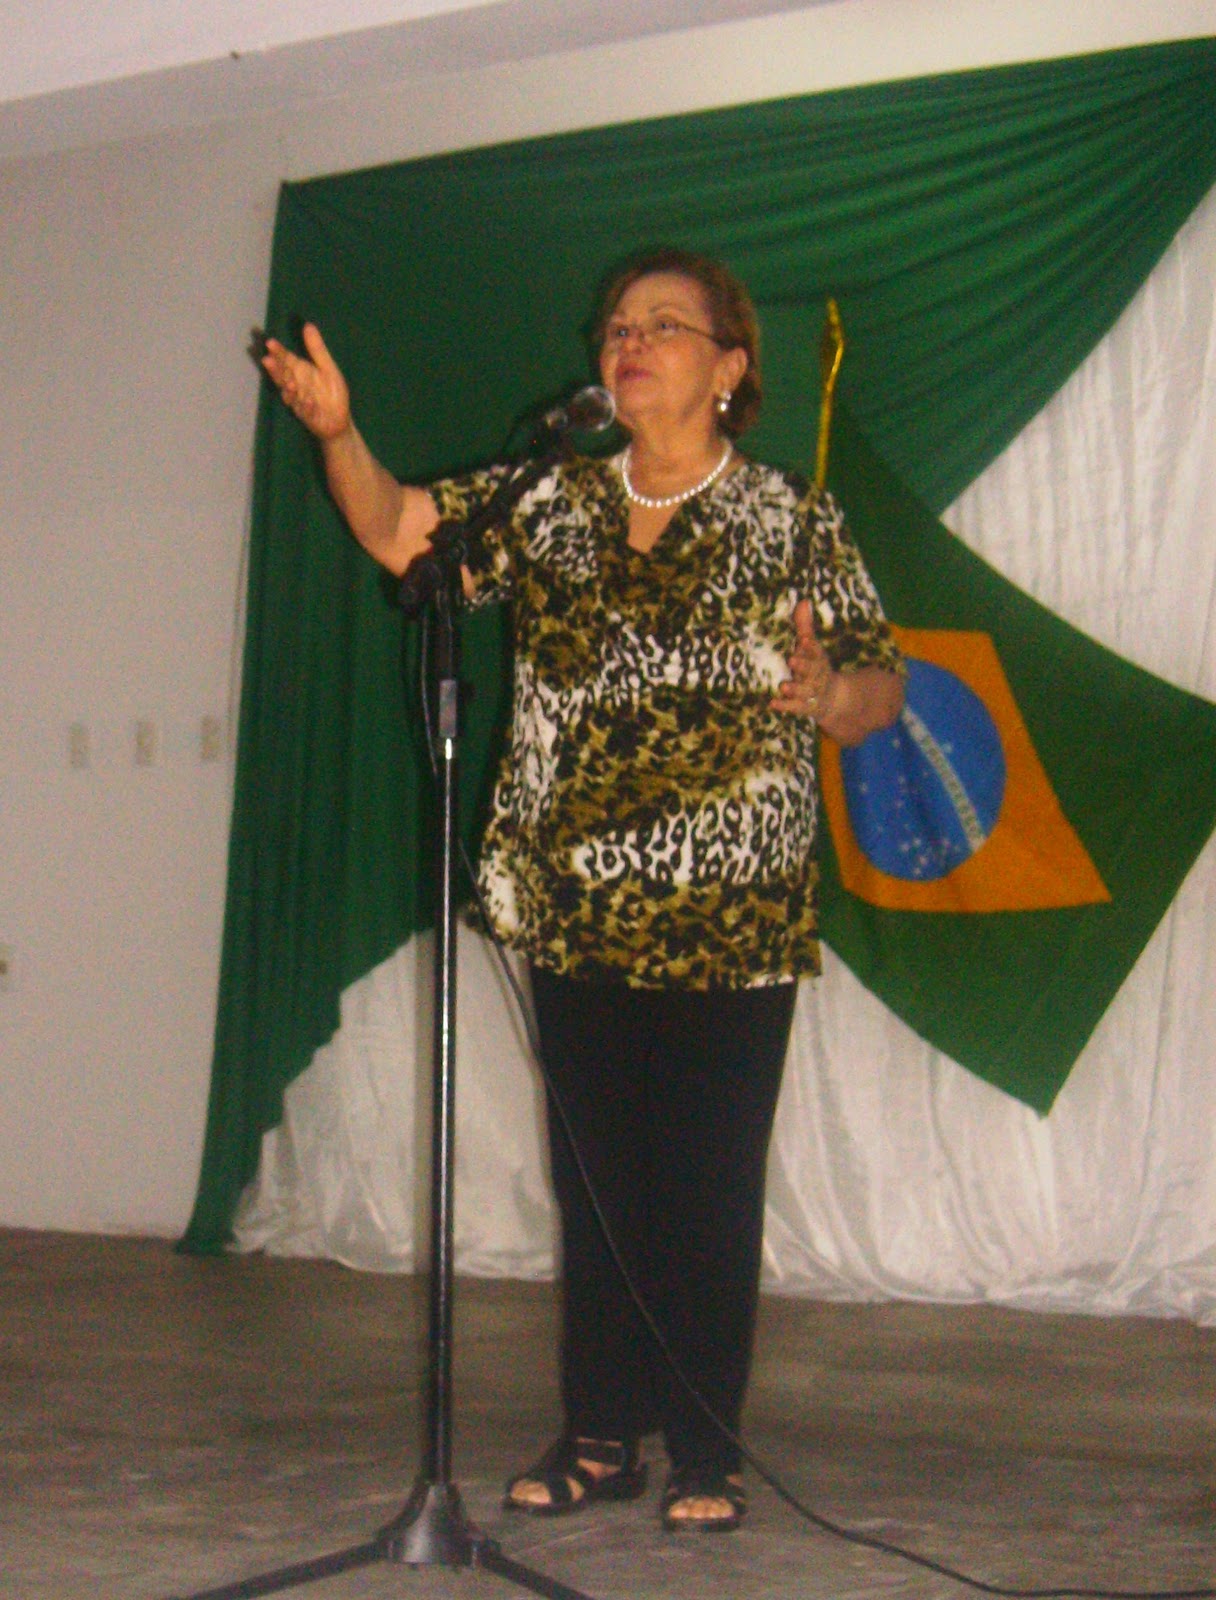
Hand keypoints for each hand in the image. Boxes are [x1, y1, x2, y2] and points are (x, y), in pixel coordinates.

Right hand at [260, 322, 351, 440]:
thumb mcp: (327, 367)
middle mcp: (296, 386)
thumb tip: (308, 325)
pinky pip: (307, 413)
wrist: (338, 420)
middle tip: (267, 361)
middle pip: (283, 377)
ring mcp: (300, 402)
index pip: (286, 360)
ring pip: (291, 395)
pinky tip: (309, 403)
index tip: (270, 343)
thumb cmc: (330, 392)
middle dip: (275, 370)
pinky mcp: (309, 417)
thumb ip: (317, 349)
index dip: (278, 352)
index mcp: (300, 372)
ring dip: (289, 390)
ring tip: (290, 383)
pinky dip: (307, 408)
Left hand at [772, 598, 835, 719]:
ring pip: (805, 691)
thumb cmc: (814, 666)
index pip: (815, 651)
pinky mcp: (805, 707)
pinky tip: (772, 703)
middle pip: (812, 671)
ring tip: (783, 686)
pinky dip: (785, 706)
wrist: (833, 698)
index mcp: (817, 658)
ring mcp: (812, 692)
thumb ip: (805, 626)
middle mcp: (816, 675)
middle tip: (792, 660)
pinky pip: (796, 707)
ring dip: (795, 688)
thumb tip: (803, 601)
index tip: (803, 639)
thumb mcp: (811, 646)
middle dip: (803, 666)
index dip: (810, 646)